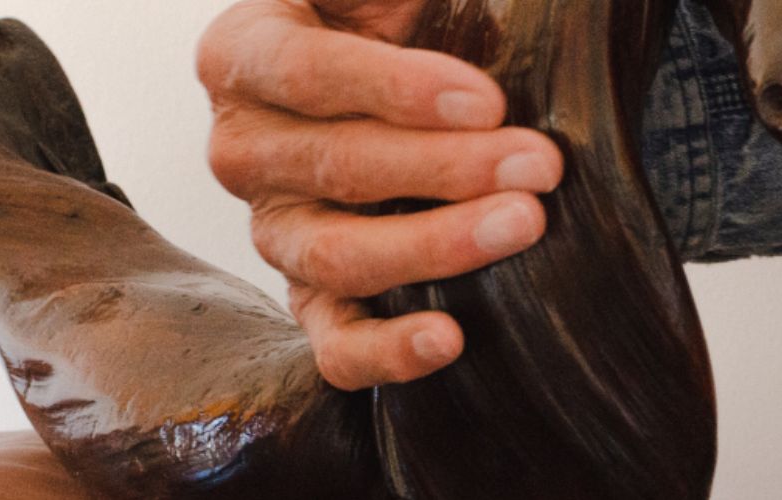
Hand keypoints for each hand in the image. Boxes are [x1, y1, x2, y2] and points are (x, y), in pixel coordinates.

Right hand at [198, 0, 562, 389]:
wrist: (399, 88)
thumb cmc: (386, 24)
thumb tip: (419, 7)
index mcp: (243, 53)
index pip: (305, 73)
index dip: (394, 88)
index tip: (485, 100)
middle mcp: (243, 148)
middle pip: (335, 165)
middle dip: (446, 167)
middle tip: (537, 164)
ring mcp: (273, 230)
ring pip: (336, 256)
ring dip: (435, 245)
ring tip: (521, 225)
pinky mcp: (310, 296)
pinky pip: (334, 341)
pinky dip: (386, 351)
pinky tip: (448, 339)